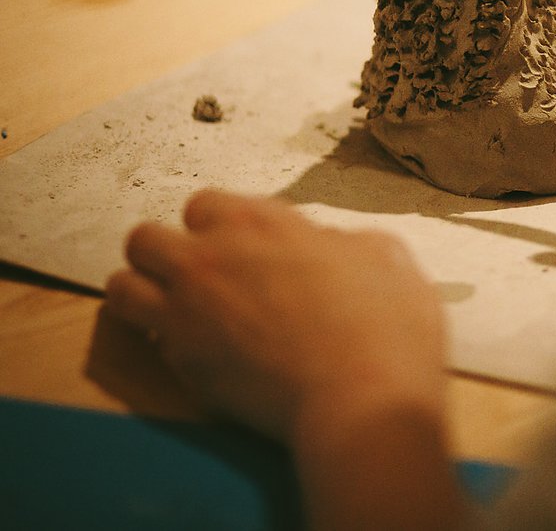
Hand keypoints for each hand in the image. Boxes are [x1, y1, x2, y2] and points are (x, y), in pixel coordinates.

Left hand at [105, 190, 446, 443]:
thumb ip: (341, 242)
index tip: (245, 247)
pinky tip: (198, 352)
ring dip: (144, 291)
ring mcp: (187, 313)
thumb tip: (326, 248)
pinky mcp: (182, 365)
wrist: (362, 398)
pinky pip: (146, 342)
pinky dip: (162, 343)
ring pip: (123, 286)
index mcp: (262, 222)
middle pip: (146, 238)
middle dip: (166, 252)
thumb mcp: (385, 256)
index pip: (206, 203)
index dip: (222, 225)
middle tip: (200, 276)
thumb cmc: (385, 323)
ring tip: (174, 309)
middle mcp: (211, 258)